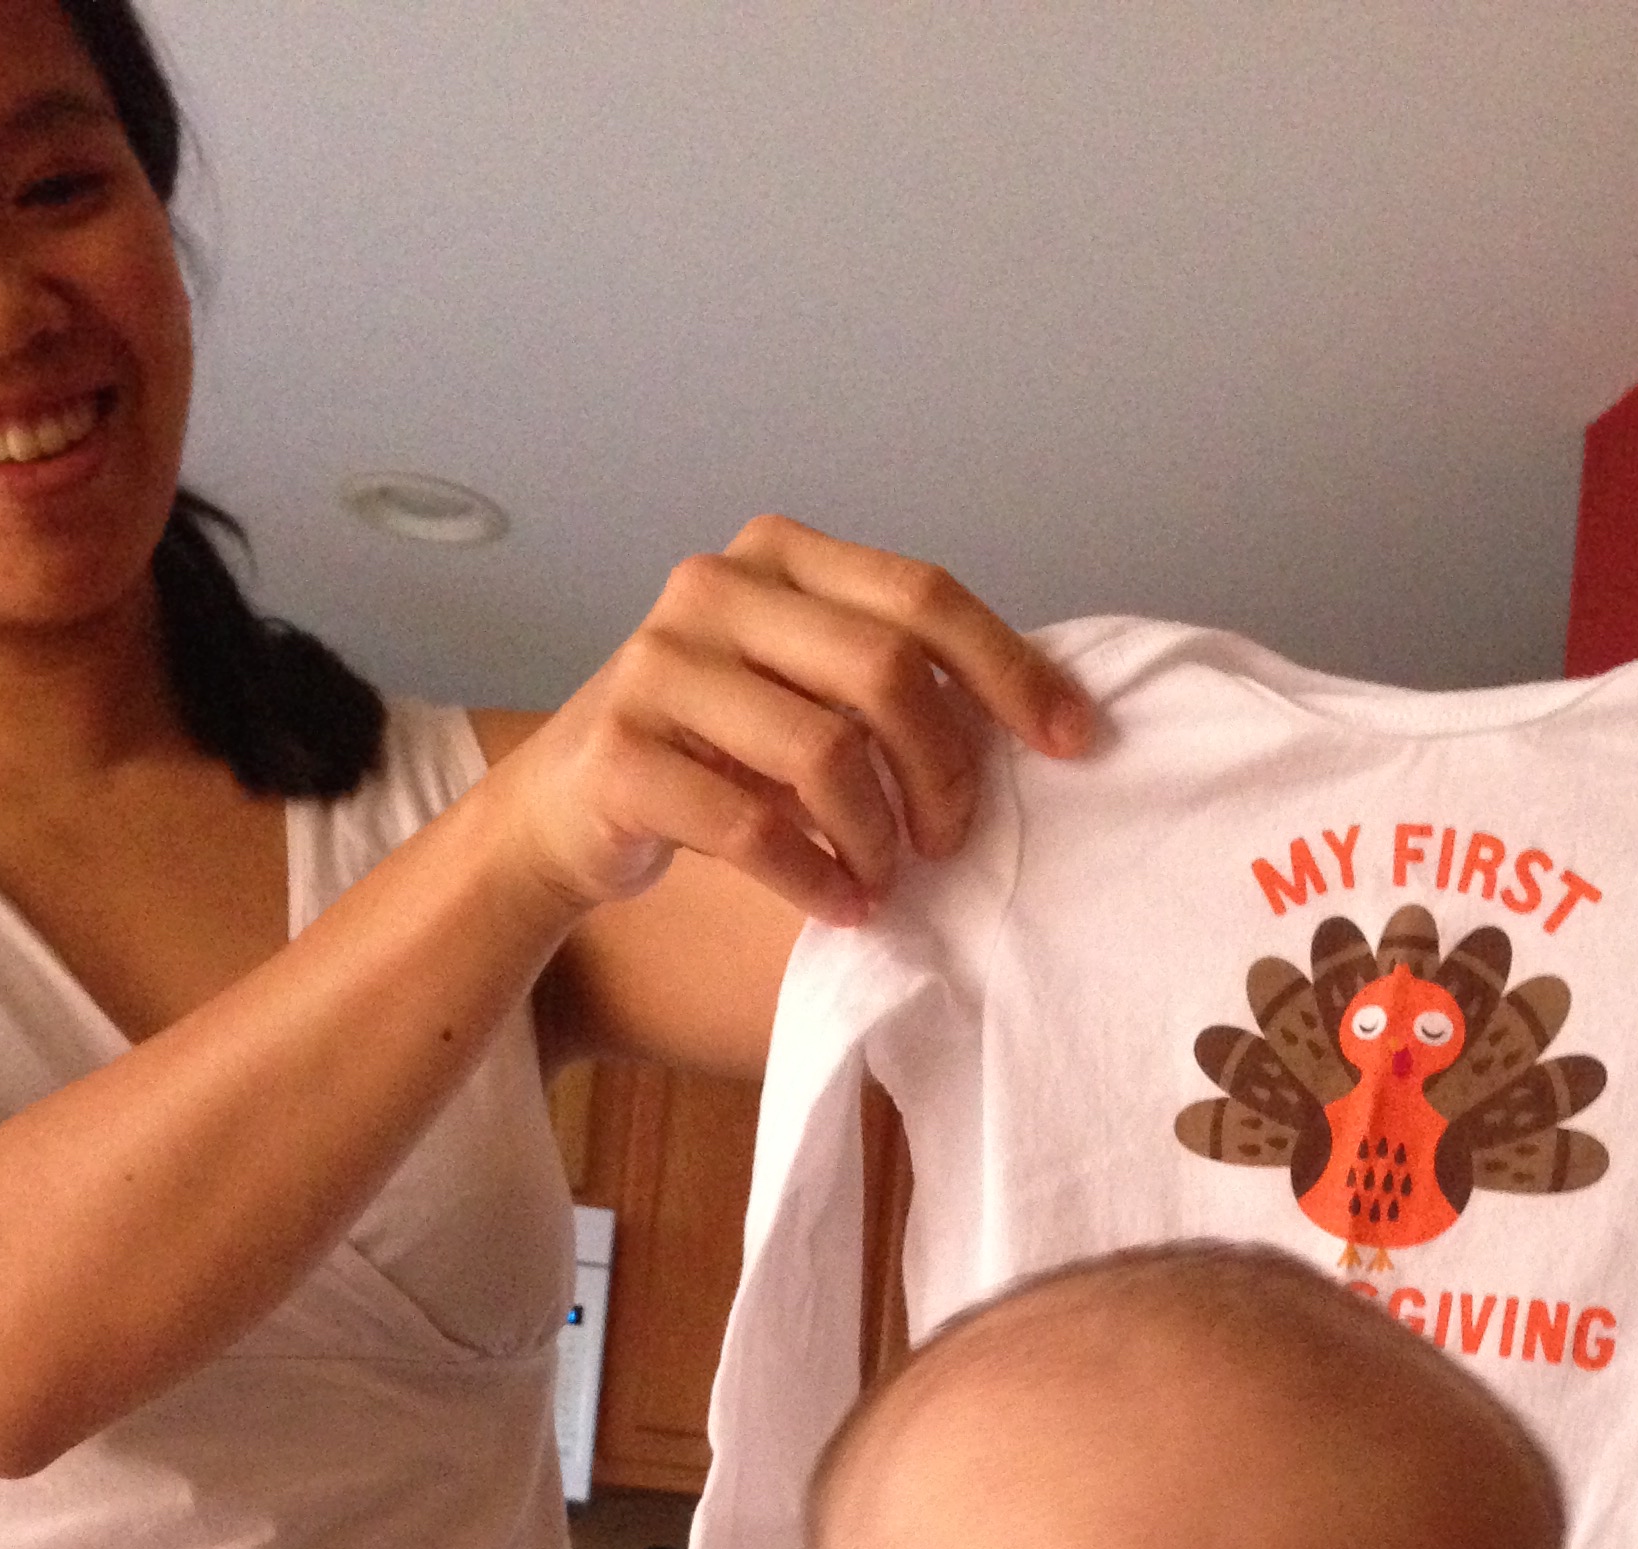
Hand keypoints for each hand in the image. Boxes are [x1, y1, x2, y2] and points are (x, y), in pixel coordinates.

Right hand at [508, 516, 1093, 927]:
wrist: (565, 811)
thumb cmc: (712, 752)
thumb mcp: (801, 687)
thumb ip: (887, 675)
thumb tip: (1037, 715)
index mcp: (778, 554)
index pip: (923, 595)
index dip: (1010, 670)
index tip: (1071, 741)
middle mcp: (714, 589)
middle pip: (886, 671)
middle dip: (942, 770)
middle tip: (949, 840)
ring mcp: (658, 666)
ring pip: (826, 753)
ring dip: (878, 838)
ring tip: (884, 879)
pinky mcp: (620, 755)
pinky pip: (755, 828)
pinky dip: (817, 880)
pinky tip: (840, 904)